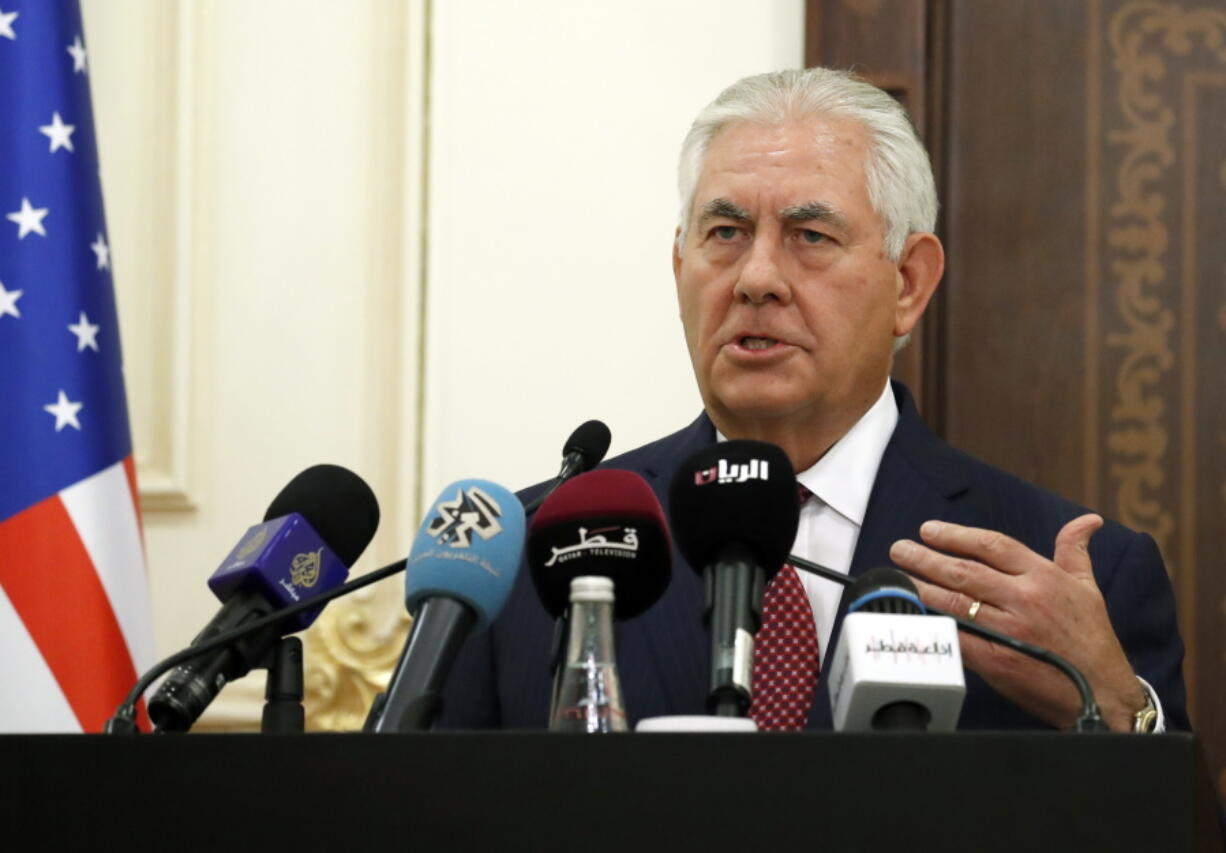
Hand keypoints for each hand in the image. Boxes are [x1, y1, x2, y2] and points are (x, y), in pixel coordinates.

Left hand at [888, 514, 1146, 730]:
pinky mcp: (999, 661)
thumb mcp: (1088, 589)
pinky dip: (935, 626)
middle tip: (900, 550)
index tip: (928, 530)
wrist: (1104, 695)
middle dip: (927, 558)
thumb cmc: (1093, 640)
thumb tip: (1087, 521)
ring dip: (923, 587)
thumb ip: (1075, 551)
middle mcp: (1025, 599)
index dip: (956, 535)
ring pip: (956, 601)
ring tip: (898, 577)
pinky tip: (915, 617)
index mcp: (1044, 577)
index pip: (992, 545)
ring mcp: (1010, 630)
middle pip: (966, 570)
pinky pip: (958, 638)